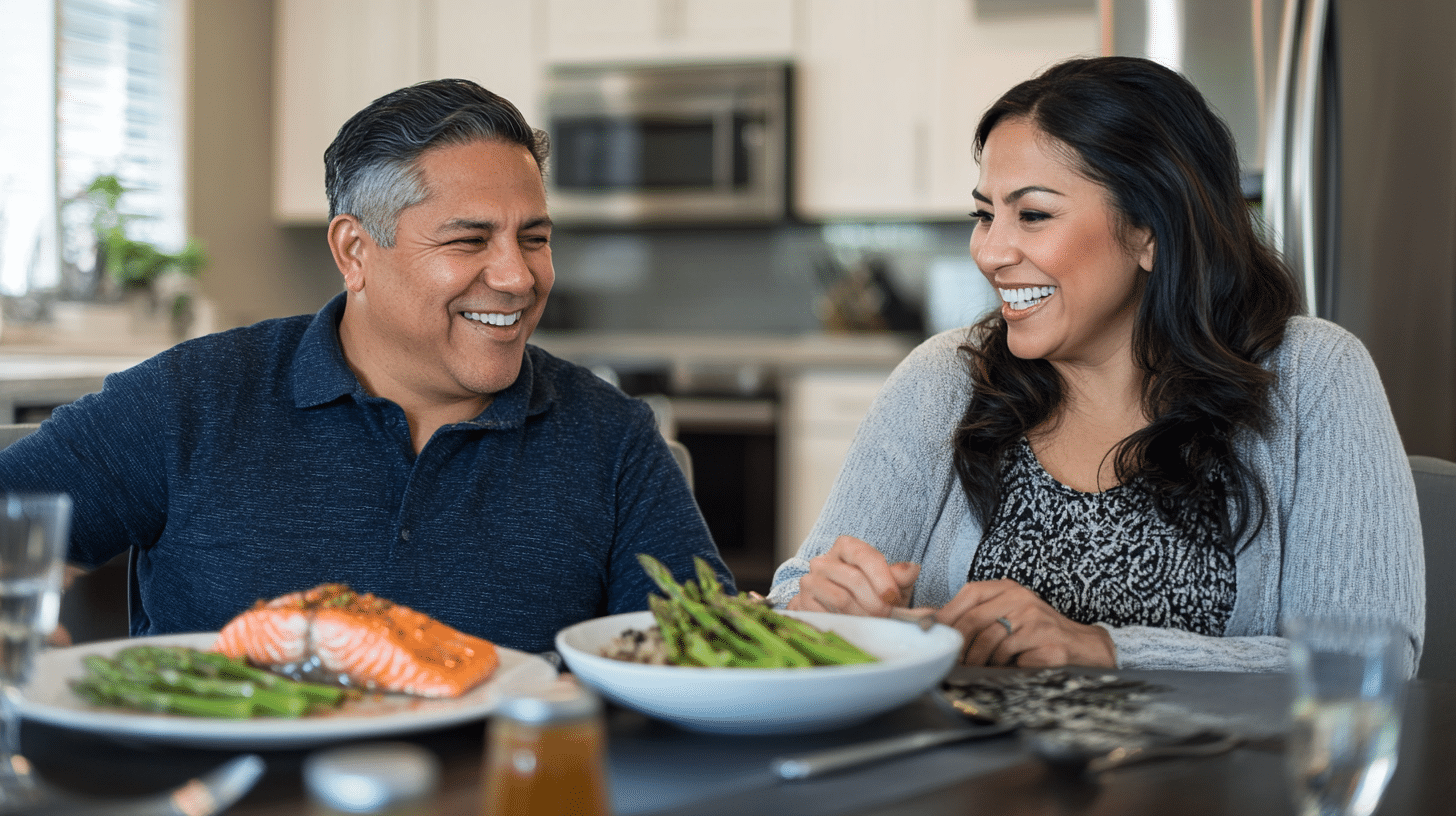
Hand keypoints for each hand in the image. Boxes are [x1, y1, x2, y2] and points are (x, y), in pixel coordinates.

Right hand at [787, 535, 919, 616]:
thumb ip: (900, 576)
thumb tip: (912, 569)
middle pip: (854, 579)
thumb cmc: (869, 592)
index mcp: (846, 547)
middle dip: (875, 602)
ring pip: (841, 598)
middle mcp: (824, 560)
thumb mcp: (888, 582)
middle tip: (886, 615)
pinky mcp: (803, 602)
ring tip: (873, 621)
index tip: (893, 597)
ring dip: (862, 615)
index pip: (864, 556)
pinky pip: (826, 614)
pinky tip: (855, 625)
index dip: (882, 578)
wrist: (843, 610)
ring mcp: (810, 581)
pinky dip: (846, 622)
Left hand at [935, 579, 1114, 667]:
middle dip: (958, 644)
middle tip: (950, 660)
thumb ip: (979, 615)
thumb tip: (936, 625)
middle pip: (975, 619)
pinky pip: (1010, 657)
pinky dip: (1001, 666)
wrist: (1082, 645)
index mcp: (1009, 588)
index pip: (970, 593)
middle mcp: (1021, 599)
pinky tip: (1002, 669)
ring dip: (978, 660)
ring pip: (990, 640)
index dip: (948, 614)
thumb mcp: (1009, 613)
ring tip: (975, 668)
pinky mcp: (1046, 642)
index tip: (934, 633)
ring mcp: (1035, 620)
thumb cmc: (1037, 632)